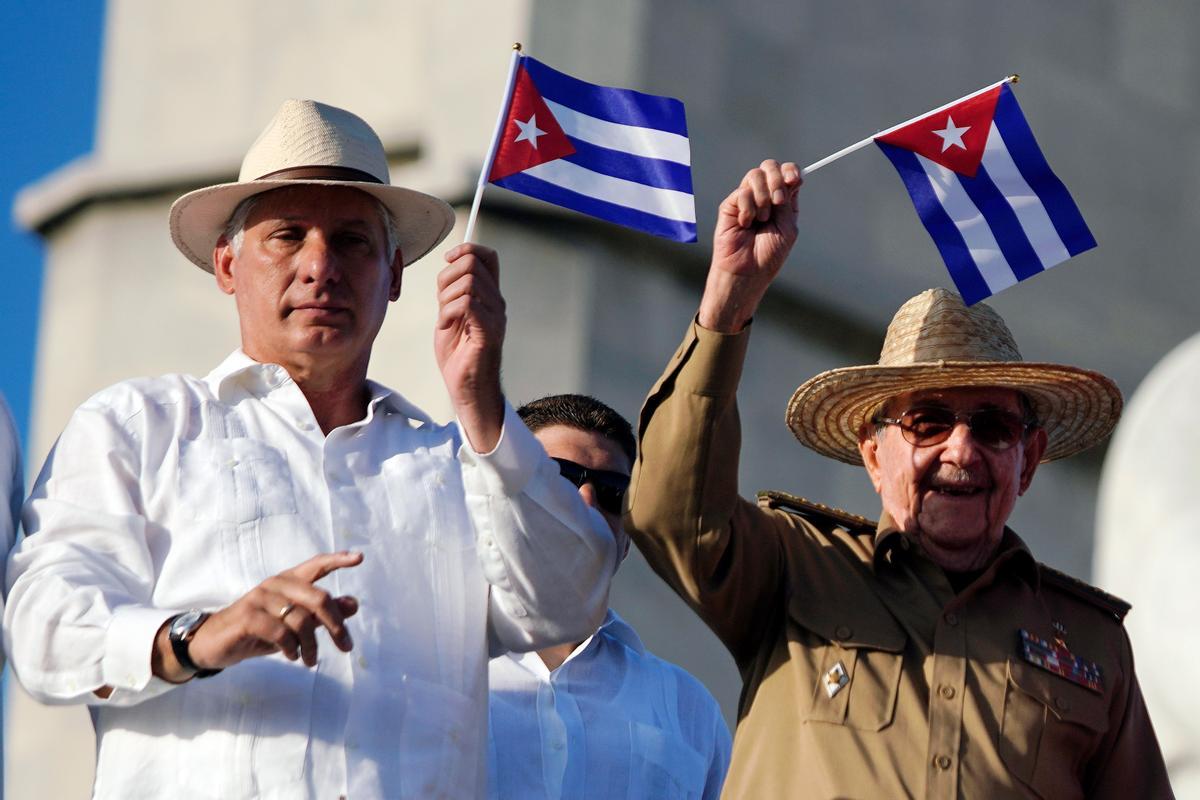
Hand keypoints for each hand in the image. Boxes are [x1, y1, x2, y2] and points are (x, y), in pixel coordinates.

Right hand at [155, 551, 362, 680]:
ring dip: (311, 645)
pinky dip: (291, 647)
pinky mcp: (248, 616)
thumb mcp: (293, 624)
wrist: (213, 644)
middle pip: (318, 598)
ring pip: (301, 620)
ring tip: (310, 660)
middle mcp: (276, 584)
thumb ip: (321, 614)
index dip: (338, 560)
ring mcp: (260, 598)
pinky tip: (292, 656)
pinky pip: (281, 632)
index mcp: (288, 581)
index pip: (316, 565)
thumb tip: (354, 604)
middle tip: (346, 647)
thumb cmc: (258, 631)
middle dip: (336, 625)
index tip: (359, 558)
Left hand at [435, 243, 506, 451]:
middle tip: (441, 301)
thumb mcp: (451, 314)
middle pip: (473, 264)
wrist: (467, 388)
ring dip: (446, 298)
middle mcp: (497, 303)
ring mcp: (495, 317)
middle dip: (447, 277)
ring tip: (445, 318)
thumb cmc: (458, 355)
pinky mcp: (488, 332)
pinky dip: (448, 312)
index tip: (448, 260)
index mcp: (490, 296)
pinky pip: (467, 304)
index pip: (488, 256)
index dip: (467, 249)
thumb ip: (453, 292)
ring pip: (467, 283)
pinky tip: (446, 326)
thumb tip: (449, 266)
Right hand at [698, 160, 801, 331]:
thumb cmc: (769, 255)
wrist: (747, 271)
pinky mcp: (730, 205)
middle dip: (777, 179)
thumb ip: (789, 200)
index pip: (787, 172)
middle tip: (778, 201)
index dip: (791, 171)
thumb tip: (790, 176)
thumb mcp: (787, 226)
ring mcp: (746, 199)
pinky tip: (746, 225)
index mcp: (782, 200)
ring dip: (763, 197)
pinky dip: (748, 209)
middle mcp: (764, 196)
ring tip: (761, 220)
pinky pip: (742, 192)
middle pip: (770, 166)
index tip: (794, 180)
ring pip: (755, 175)